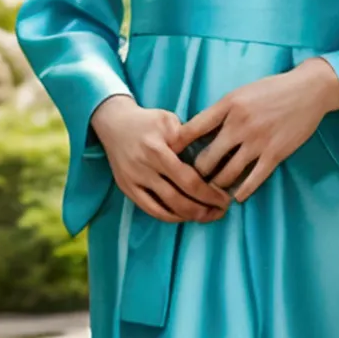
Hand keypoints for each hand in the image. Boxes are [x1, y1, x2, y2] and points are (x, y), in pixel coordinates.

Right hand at [90, 93, 231, 223]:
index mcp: (157, 151)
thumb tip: (213, 158)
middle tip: (221, 211)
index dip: (209, 194)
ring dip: (189, 217)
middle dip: (204, 210)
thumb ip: (188, 138)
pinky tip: (185, 216)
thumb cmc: (147, 121)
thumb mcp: (169, 121)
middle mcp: (143, 169)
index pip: (188, 180)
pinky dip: (169, 217)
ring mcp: (133, 181)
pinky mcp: (126, 188)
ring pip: (164, 210)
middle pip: (178, 199)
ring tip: (207, 216)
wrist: (113, 123)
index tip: (225, 198)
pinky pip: (150, 210)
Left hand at [176, 58, 338, 201]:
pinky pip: (253, 180)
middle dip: (196, 174)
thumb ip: (221, 111)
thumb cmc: (272, 89)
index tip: (168, 156)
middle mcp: (239, 125)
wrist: (308, 90)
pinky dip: (242, 191)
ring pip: (227, 174)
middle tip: (191, 183)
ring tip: (212, 193)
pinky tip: (237, 197)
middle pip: (206, 159)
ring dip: (217, 186)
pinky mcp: (275, 154)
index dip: (177, 146)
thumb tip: (197, 130)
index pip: (192, 129)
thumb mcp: (241, 93)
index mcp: (228, 105)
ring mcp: (257, 141)